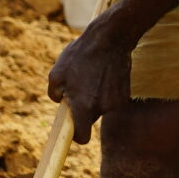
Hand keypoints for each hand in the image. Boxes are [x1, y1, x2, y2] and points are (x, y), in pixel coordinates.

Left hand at [47, 19, 134, 144]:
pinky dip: (106, 92)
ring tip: (92, 76)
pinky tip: (104, 75)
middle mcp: (101, 108)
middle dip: (83, 108)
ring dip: (94, 97)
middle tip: (78, 88)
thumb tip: (59, 102)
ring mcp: (115, 102)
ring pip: (100, 108)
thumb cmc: (80, 56)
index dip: (76, 136)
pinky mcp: (125, 95)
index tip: (72, 130)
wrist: (111, 40)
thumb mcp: (56, 73)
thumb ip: (54, 93)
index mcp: (83, 106)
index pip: (82, 137)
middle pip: (90, 119)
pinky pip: (111, 100)